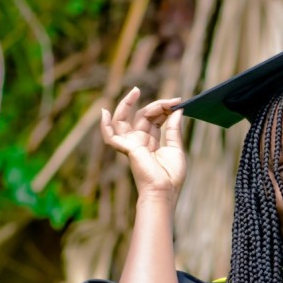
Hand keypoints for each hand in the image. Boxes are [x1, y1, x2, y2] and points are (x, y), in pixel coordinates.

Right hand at [100, 88, 185, 203]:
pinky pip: (110, 136)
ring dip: (128, 104)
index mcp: (152, 142)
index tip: (178, 102)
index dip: (164, 109)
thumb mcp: (176, 148)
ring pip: (124, 119)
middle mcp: (140, 141)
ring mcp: (132, 144)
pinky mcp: (127, 148)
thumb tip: (177, 111)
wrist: (164, 191)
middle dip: (156, 105)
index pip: (154, 119)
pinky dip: (105, 126)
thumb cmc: (171, 176)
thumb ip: (174, 129)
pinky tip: (104, 113)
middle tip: (170, 100)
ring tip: (135, 91)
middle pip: (143, 115)